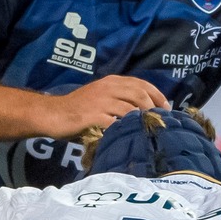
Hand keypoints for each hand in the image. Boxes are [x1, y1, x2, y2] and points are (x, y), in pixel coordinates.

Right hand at [36, 74, 169, 135]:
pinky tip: (131, 138)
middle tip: (161, 121)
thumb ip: (119, 99)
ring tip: (150, 131)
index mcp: (112, 81)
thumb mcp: (100, 96)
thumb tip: (143, 110)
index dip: (157, 95)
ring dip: (142, 120)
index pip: (141, 83)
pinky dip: (125, 131)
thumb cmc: (78, 108)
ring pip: (130, 109)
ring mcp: (100, 101)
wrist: (53, 114)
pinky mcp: (93, 116)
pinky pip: (114, 123)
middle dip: (154, 108)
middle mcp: (108, 88)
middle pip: (139, 94)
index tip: (167, 107)